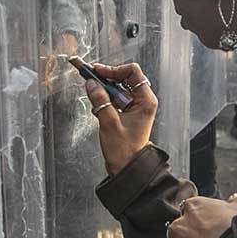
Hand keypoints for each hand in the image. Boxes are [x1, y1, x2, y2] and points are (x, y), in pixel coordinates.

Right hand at [80, 60, 156, 176]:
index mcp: (145, 101)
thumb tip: (91, 83)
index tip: (97, 72)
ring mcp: (135, 107)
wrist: (126, 168)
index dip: (114, 69)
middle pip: (125, 77)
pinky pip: (116, 98)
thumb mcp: (109, 123)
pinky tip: (97, 105)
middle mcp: (143, 101)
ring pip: (119, 87)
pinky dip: (105, 97)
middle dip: (107, 77)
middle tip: (91, 78)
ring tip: (92, 92)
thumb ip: (100, 100)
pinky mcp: (128, 112)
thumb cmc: (123, 149)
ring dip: (105, 88)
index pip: (133, 72)